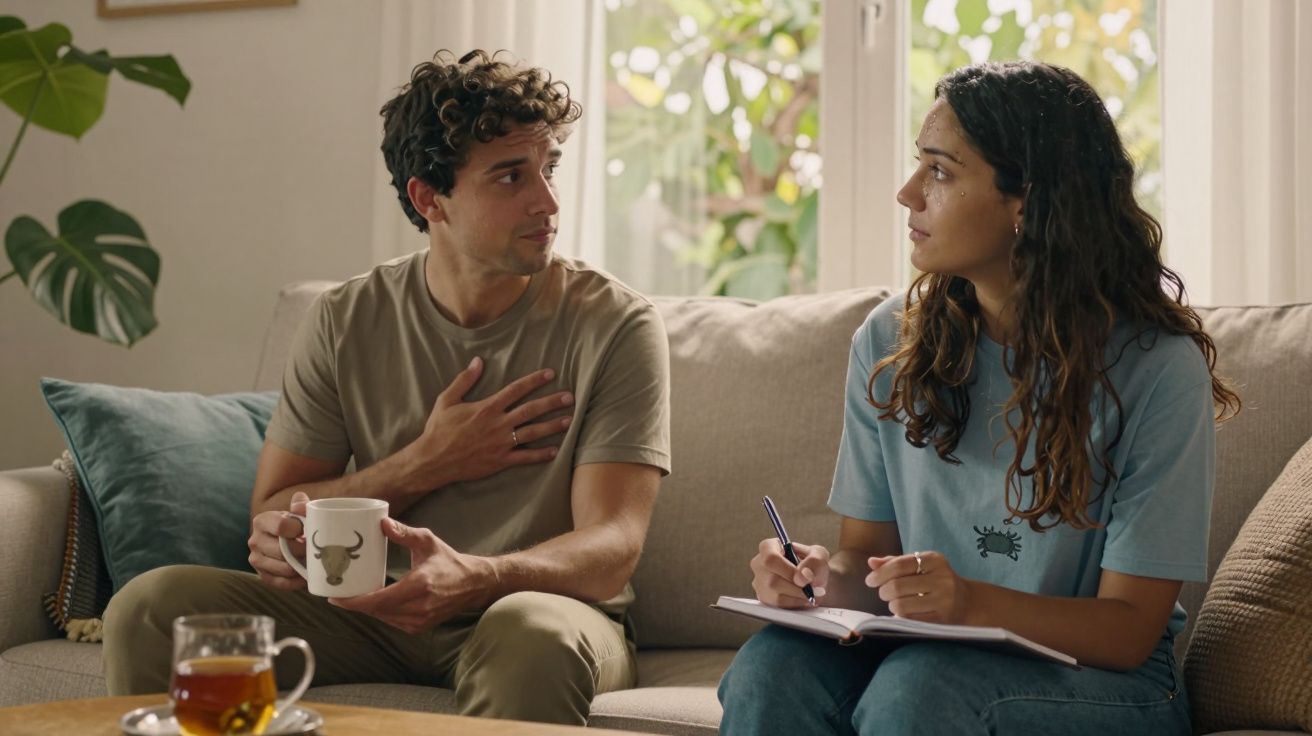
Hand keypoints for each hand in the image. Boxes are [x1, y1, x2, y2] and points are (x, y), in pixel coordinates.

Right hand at [248, 491, 309, 590]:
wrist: (290, 540)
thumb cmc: (297, 524)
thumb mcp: (300, 512)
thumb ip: (301, 505)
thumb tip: (299, 501)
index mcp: (262, 521)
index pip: (281, 526)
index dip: (299, 530)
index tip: (308, 531)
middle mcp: (255, 540)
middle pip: (282, 550)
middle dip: (302, 552)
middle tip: (315, 550)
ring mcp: (256, 560)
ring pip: (282, 568)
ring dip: (300, 567)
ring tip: (313, 562)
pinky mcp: (263, 576)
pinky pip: (280, 583)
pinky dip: (296, 582)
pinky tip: (306, 577)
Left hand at [329, 518, 494, 633]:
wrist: (473, 584)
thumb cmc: (449, 561)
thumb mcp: (428, 541)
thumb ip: (404, 533)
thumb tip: (381, 523)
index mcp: (420, 585)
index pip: (379, 600)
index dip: (354, 602)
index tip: (336, 598)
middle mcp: (420, 607)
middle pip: (377, 611)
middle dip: (355, 604)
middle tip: (338, 593)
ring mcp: (421, 620)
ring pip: (383, 618)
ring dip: (367, 609)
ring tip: (352, 596)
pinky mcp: (420, 627)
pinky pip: (392, 621)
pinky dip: (381, 613)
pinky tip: (373, 602)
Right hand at [402, 357, 574, 487]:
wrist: (432, 460)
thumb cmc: (439, 429)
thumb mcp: (447, 400)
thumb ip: (464, 380)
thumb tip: (477, 361)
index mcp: (486, 408)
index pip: (516, 390)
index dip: (534, 380)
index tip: (550, 374)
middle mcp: (497, 424)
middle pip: (531, 410)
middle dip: (552, 402)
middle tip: (570, 397)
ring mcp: (500, 443)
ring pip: (532, 433)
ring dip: (552, 426)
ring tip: (569, 420)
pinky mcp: (500, 461)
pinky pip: (525, 457)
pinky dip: (540, 454)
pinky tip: (555, 451)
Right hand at [750, 538, 828, 608]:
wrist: (814, 580)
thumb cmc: (813, 564)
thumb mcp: (819, 555)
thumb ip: (814, 561)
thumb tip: (801, 577)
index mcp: (768, 547)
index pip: (770, 558)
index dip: (787, 570)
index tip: (804, 576)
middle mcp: (759, 564)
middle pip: (773, 580)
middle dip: (797, 587)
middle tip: (812, 588)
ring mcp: (759, 583)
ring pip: (776, 595)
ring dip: (798, 596)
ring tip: (810, 592)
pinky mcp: (764, 598)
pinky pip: (779, 605)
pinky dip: (795, 603)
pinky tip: (803, 597)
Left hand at [866, 550, 971, 623]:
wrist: (967, 601)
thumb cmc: (935, 580)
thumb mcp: (920, 566)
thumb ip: (895, 563)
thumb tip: (871, 562)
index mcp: (934, 560)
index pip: (899, 565)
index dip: (880, 574)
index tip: (870, 581)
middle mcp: (941, 578)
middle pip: (897, 586)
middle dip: (884, 591)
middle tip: (884, 593)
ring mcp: (944, 600)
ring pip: (901, 605)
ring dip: (892, 605)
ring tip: (895, 603)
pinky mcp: (943, 619)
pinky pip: (910, 620)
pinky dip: (901, 617)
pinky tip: (903, 614)